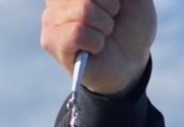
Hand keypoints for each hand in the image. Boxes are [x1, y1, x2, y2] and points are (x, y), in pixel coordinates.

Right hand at [41, 0, 156, 94]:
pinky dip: (96, 42)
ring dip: (104, 26)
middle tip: (110, 22)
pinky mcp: (51, 40)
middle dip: (110, 7)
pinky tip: (95, 48)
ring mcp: (51, 15)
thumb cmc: (130, 27)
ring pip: (85, 11)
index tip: (115, 5)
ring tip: (103, 35)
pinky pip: (78, 33)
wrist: (131, 63)